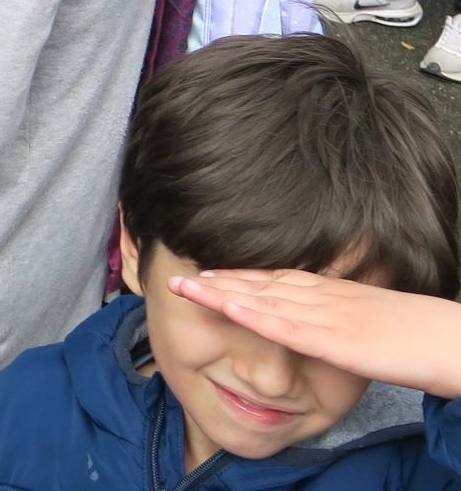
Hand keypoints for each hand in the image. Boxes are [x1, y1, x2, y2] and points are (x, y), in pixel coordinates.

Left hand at [169, 270, 460, 398]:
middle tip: (180, 276)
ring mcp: (327, 315)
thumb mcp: (376, 321)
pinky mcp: (336, 339)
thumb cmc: (424, 334)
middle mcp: (323, 297)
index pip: (277, 280)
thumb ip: (349, 319)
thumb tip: (336, 327)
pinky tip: (228, 309)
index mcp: (334, 292)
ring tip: (186, 288)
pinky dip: (254, 316)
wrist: (455, 340)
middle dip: (219, 281)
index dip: (240, 277)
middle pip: (261, 285)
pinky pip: (287, 327)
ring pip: (264, 300)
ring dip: (222, 293)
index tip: (208, 273)